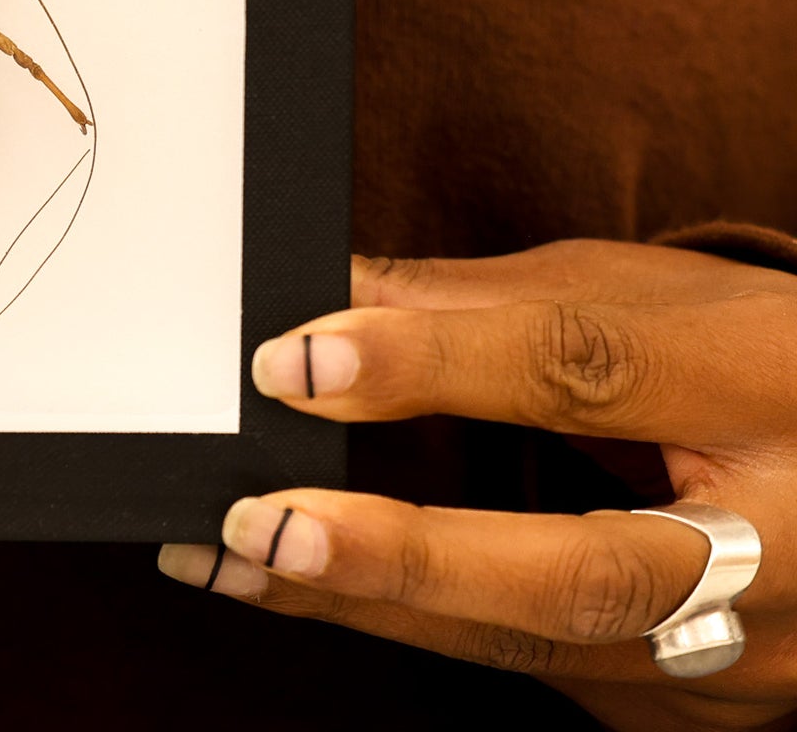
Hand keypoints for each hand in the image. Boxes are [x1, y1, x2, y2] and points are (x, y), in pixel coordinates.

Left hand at [157, 241, 796, 728]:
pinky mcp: (698, 711)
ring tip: (235, 558)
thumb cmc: (761, 360)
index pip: (583, 372)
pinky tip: (319, 591)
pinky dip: (420, 628)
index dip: (431, 361)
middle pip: (582, 569)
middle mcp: (781, 545)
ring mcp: (750, 654)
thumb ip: (487, 300)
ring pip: (545, 648)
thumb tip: (324, 287)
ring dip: (375, 605)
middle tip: (260, 520)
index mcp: (762, 386)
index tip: (295, 357)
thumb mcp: (653, 294)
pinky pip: (544, 675)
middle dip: (406, 553)